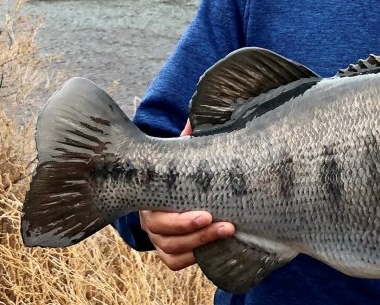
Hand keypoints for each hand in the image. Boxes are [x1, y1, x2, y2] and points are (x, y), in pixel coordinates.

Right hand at [139, 120, 235, 270]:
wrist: (168, 189)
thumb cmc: (178, 172)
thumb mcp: (180, 156)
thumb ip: (187, 141)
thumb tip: (196, 117)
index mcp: (150, 198)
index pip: (159, 216)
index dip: (182, 220)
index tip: (207, 214)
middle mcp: (150, 221)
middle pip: (168, 237)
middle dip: (198, 233)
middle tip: (226, 225)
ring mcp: (158, 239)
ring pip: (174, 252)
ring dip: (202, 244)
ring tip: (229, 233)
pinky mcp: (168, 253)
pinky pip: (176, 263)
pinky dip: (194, 258)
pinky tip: (217, 249)